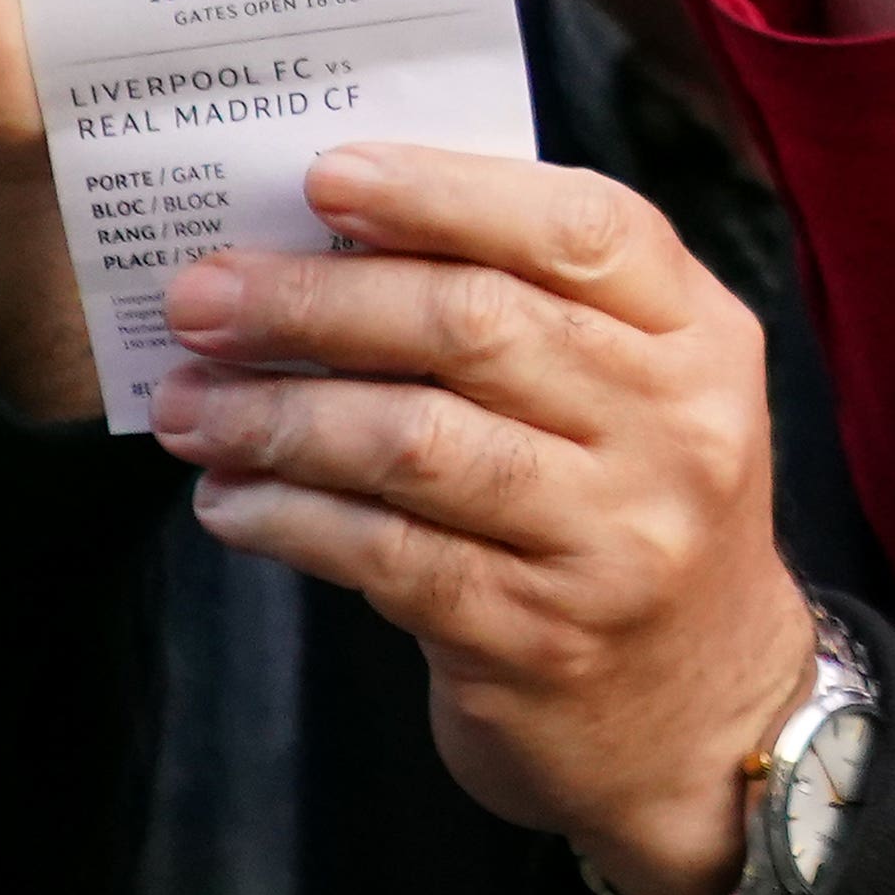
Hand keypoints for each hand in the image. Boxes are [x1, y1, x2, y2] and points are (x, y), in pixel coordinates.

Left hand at [156, 143, 815, 894]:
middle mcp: (674, 429)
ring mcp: (612, 538)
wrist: (707, 717)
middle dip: (318, 300)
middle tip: (203, 294)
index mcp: (703, 339)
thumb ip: (537, 314)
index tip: (324, 177)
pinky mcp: (538, 636)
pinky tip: (229, 500)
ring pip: (416, 441)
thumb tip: (333, 244)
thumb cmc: (633, 517)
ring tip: (187, 402)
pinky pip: (384, 555)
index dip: (449, 193)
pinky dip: (289, 518)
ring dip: (277, 415)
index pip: (585, 228)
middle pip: (478, 326)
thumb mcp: (640, 398)